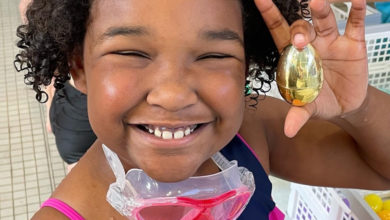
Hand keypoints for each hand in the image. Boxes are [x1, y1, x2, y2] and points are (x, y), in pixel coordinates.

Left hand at [255, 0, 368, 136]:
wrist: (345, 105)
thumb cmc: (320, 101)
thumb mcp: (308, 108)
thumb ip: (298, 114)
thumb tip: (289, 130)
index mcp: (293, 56)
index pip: (279, 31)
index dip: (269, 15)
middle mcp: (310, 43)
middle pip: (301, 27)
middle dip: (299, 29)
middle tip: (300, 38)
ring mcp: (331, 40)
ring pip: (324, 21)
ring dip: (321, 11)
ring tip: (317, 2)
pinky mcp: (353, 43)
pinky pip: (354, 24)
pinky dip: (356, 12)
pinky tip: (356, 0)